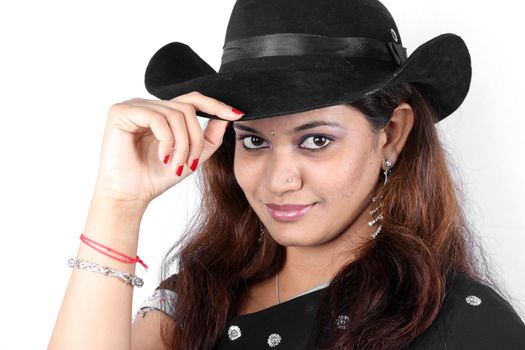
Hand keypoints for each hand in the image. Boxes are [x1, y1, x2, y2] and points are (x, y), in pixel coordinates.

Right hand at [92, 91, 243, 206]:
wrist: (130, 196)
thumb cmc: (155, 177)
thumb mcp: (192, 156)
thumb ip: (209, 137)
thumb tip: (227, 118)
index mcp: (161, 112)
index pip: (192, 99)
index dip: (216, 105)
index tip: (236, 115)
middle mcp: (147, 105)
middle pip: (187, 109)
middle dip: (195, 138)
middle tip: (190, 163)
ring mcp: (133, 106)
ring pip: (175, 114)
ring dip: (182, 144)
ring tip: (176, 164)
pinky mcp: (121, 112)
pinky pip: (157, 118)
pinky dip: (166, 141)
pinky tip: (162, 157)